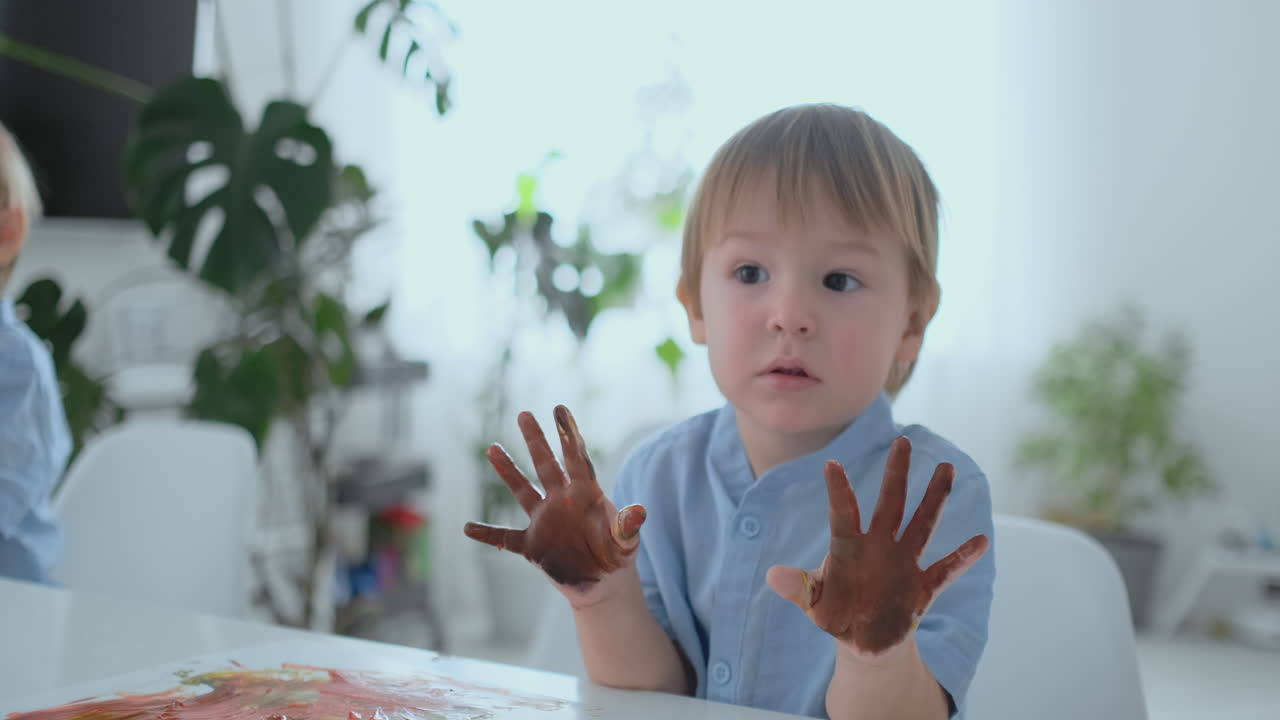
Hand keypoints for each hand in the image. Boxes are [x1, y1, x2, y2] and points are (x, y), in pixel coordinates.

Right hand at [463, 405, 647, 605]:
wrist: (603, 583)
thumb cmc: (617, 556)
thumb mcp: (625, 543)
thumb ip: (627, 527)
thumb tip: (639, 512)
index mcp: (586, 494)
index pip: (576, 459)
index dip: (568, 435)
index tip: (559, 409)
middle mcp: (562, 501)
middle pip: (546, 465)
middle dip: (536, 440)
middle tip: (524, 414)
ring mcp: (544, 521)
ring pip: (523, 491)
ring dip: (508, 471)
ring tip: (493, 448)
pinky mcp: (532, 545)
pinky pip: (504, 538)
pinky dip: (487, 534)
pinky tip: (468, 527)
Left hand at [766, 436, 988, 655]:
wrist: (863, 641)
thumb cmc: (835, 613)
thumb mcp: (813, 602)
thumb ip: (797, 588)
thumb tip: (772, 575)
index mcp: (848, 546)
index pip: (842, 513)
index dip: (838, 491)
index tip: (830, 464)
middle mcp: (879, 546)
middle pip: (890, 504)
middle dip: (896, 475)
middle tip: (902, 441)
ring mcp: (904, 563)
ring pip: (922, 524)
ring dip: (934, 498)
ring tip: (946, 468)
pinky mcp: (922, 588)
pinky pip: (945, 569)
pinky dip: (962, 558)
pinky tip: (980, 541)